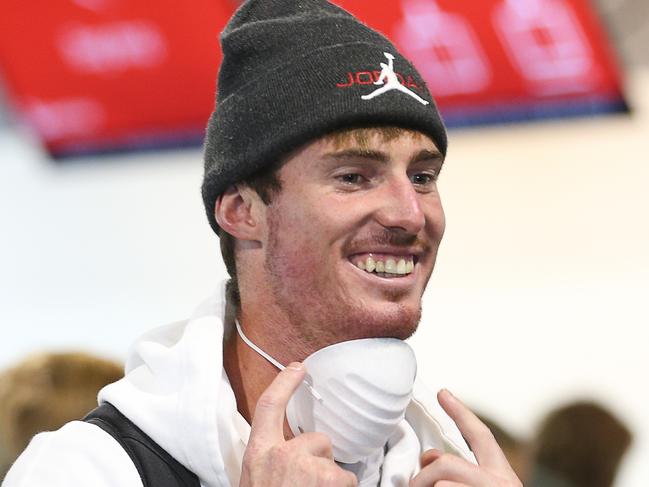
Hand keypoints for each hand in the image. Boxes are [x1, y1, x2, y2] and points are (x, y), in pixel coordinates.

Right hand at [239, 362, 357, 486]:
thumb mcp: (254, 479)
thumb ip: (268, 462)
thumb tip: (280, 463)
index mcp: (258, 453)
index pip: (269, 405)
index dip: (284, 383)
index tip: (297, 367)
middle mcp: (282, 455)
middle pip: (316, 439)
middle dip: (319, 459)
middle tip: (308, 483)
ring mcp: (309, 466)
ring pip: (332, 463)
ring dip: (328, 480)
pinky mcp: (331, 478)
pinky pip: (348, 479)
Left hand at [410, 389, 522, 486]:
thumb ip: (459, 471)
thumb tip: (429, 456)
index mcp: (504, 478)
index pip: (481, 436)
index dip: (460, 412)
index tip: (443, 393)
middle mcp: (502, 484)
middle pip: (447, 463)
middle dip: (425, 475)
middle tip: (413, 486)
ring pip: (440, 483)